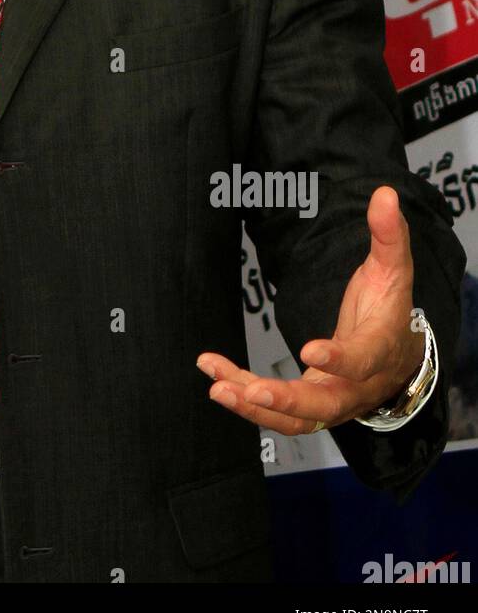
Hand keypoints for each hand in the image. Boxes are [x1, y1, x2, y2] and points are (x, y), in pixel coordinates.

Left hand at [196, 184, 426, 434]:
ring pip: (296, 418)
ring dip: (255, 408)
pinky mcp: (309, 406)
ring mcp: (332, 401)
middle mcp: (356, 386)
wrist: (397, 357)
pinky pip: (276, 412)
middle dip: (287, 399)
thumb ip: (387, 234)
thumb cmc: (389, 308)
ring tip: (217, 388)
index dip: (339, 359)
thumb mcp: (393, 269)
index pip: (363, 359)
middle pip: (326, 404)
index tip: (311, 350)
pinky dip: (245, 399)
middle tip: (250, 389)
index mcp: (379, 349)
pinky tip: (215, 378)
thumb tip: (384, 194)